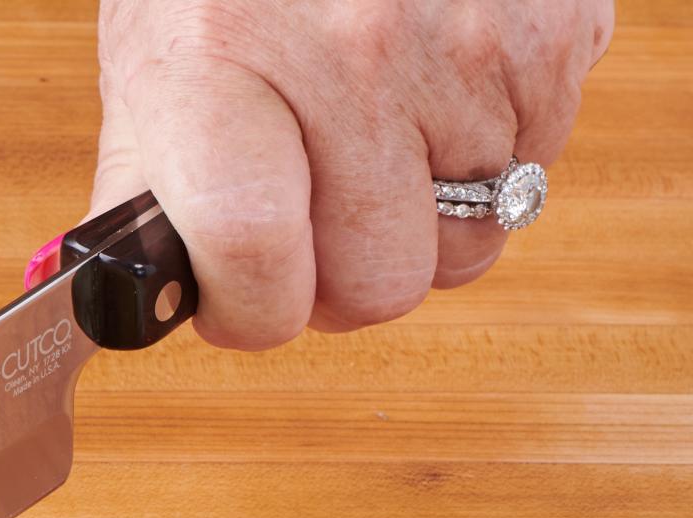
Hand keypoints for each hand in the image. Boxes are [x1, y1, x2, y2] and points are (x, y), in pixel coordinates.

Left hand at [89, 0, 613, 346]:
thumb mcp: (152, 61)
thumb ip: (145, 190)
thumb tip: (138, 302)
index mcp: (218, 67)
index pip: (255, 263)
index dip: (253, 313)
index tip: (246, 298)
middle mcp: (349, 56)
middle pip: (381, 284)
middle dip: (346, 277)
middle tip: (319, 221)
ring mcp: (463, 45)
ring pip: (469, 244)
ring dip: (424, 218)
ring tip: (378, 137)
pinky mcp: (554, 27)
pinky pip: (535, 169)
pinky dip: (490, 152)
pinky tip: (437, 90)